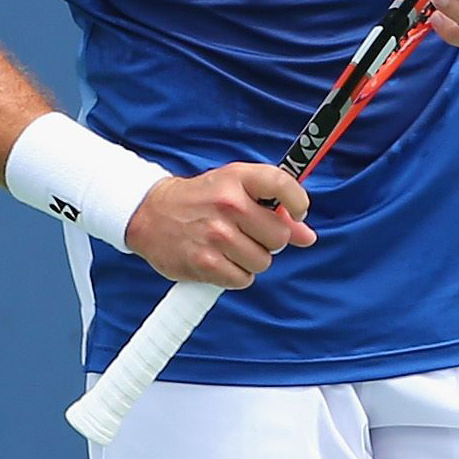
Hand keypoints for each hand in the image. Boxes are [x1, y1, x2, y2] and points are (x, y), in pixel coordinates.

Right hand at [124, 162, 315, 286]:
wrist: (151, 215)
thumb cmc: (200, 201)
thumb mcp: (235, 190)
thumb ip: (274, 210)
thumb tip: (307, 236)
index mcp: (237, 178)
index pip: (283, 185)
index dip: (298, 203)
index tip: (296, 214)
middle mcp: (228, 204)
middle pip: (279, 236)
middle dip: (269, 240)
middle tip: (248, 233)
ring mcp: (216, 234)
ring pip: (263, 262)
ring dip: (251, 260)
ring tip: (230, 247)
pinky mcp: (205, 262)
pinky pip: (243, 279)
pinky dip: (236, 275)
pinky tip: (220, 260)